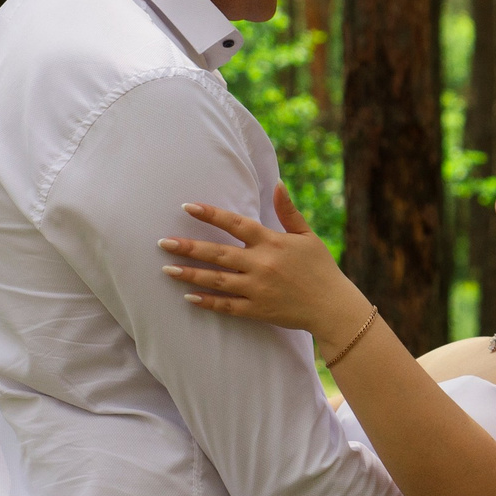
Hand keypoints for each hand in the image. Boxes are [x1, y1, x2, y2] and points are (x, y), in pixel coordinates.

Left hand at [161, 186, 373, 352]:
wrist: (333, 308)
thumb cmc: (322, 269)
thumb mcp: (308, 236)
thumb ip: (289, 212)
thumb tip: (278, 184)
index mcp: (272, 242)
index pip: (235, 224)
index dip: (210, 214)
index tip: (187, 206)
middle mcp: (261, 265)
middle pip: (218, 253)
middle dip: (188, 247)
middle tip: (162, 242)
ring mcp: (257, 289)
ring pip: (217, 280)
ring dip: (190, 274)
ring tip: (166, 269)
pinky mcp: (257, 311)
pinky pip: (227, 306)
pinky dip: (207, 301)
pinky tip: (188, 296)